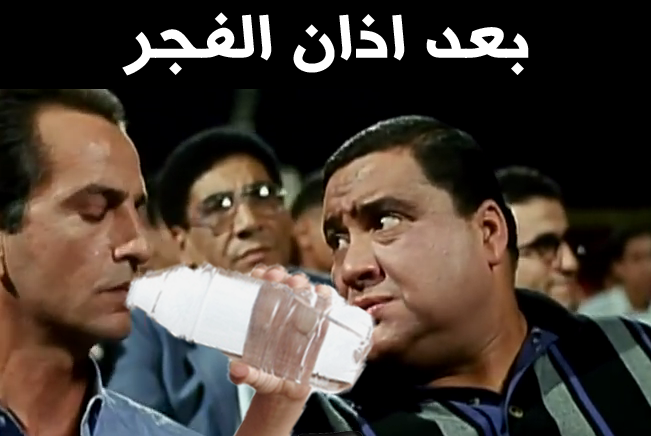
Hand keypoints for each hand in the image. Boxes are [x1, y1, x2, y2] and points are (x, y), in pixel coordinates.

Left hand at [229, 264, 331, 400]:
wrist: (290, 392)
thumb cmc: (267, 378)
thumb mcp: (255, 376)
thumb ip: (245, 375)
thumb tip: (237, 371)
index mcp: (261, 314)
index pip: (259, 286)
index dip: (259, 275)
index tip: (259, 274)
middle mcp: (281, 309)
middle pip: (281, 283)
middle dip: (279, 275)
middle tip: (277, 279)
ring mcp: (301, 315)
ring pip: (302, 289)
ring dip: (301, 282)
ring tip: (297, 285)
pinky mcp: (319, 325)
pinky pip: (324, 305)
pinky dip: (325, 295)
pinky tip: (322, 293)